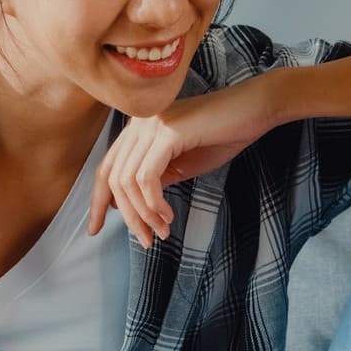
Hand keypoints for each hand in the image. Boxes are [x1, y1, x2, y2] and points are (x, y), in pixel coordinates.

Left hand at [90, 79, 281, 246]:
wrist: (255, 109)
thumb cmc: (223, 135)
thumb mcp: (182, 164)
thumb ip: (155, 179)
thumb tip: (131, 206)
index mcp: (138, 129)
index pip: (106, 169)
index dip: (97, 201)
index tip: (95, 229)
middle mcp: (138, 124)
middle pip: (113, 179)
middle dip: (127, 217)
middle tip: (146, 241)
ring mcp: (150, 125)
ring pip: (128, 182)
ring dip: (144, 215)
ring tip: (163, 232)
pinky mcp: (167, 132)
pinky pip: (147, 177)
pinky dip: (154, 204)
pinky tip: (168, 216)